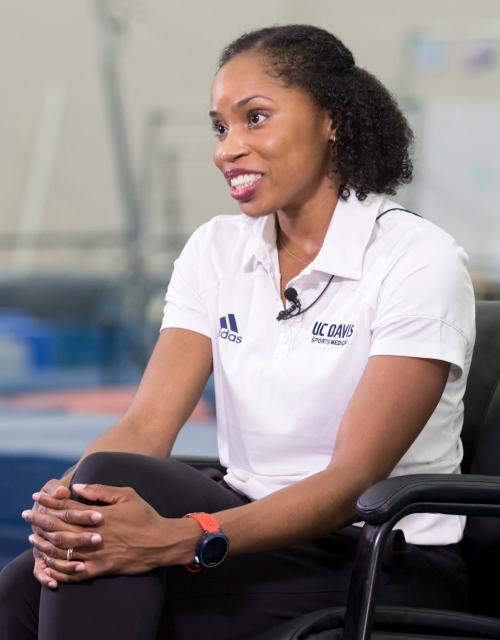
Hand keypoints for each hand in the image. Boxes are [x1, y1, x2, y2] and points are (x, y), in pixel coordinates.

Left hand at [28, 483, 198, 584]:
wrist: (161, 542)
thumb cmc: (145, 516)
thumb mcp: (127, 495)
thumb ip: (100, 490)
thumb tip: (77, 485)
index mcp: (101, 515)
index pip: (69, 507)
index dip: (51, 502)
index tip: (38, 496)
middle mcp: (95, 535)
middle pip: (60, 528)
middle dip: (41, 520)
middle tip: (27, 515)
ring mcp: (96, 554)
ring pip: (63, 551)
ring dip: (44, 543)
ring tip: (33, 537)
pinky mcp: (100, 569)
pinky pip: (73, 573)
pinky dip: (58, 569)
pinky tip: (48, 563)